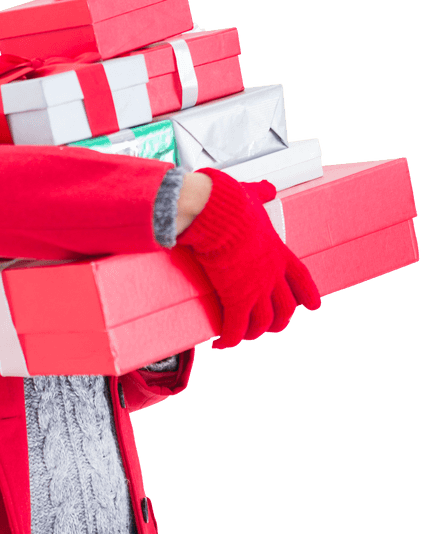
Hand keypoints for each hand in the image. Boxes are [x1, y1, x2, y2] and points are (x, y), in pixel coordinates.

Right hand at [177, 168, 320, 349]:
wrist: (217, 213)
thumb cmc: (231, 203)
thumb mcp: (252, 195)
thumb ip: (261, 194)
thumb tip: (266, 188)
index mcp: (278, 251)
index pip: (301, 278)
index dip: (309, 295)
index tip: (315, 306)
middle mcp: (271, 274)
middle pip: (285, 309)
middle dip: (278, 322)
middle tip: (269, 328)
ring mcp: (256, 289)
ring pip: (263, 324)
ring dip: (253, 334)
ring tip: (241, 337)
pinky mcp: (236, 299)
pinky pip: (236, 329)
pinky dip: (229, 340)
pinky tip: (221, 345)